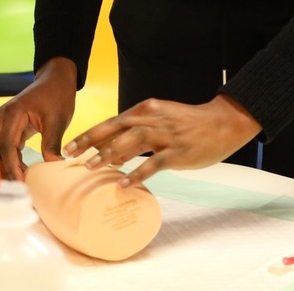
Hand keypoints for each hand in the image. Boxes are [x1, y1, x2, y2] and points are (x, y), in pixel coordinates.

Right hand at [0, 58, 77, 181]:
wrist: (55, 80)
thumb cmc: (57, 96)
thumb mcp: (58, 120)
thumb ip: (52, 143)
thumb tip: (53, 167)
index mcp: (12, 114)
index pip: (6, 146)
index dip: (12, 167)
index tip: (23, 184)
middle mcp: (2, 118)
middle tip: (12, 187)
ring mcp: (2, 122)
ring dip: (1, 166)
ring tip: (18, 183)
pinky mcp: (7, 126)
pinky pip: (0, 147)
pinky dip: (6, 160)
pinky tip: (21, 171)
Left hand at [62, 93, 261, 186]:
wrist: (222, 122)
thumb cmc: (188, 123)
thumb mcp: (160, 117)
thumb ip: (138, 128)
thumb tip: (112, 148)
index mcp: (145, 110)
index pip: (111, 121)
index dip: (90, 133)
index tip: (71, 146)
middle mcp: (152, 119)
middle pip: (115, 128)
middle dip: (90, 141)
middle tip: (70, 155)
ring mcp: (166, 135)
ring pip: (132, 142)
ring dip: (110, 154)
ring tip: (92, 168)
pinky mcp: (178, 151)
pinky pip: (154, 163)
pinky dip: (137, 172)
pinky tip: (124, 183)